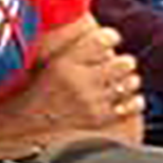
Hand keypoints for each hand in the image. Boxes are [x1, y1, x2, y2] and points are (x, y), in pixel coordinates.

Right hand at [0, 17, 143, 145]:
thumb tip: (95, 35)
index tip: (110, 38)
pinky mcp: (101, 119)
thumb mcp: (48, 66)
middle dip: (125, 62)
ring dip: (129, 81)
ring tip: (120, 82)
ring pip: (130, 82)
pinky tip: (126, 99)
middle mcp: (80, 81)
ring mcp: (92, 102)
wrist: (28, 127)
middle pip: (124, 62)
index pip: (102, 40)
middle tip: (119, 64)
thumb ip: (72, 50)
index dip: (111, 36)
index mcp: (64, 64)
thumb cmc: (38, 94)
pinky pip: (132, 105)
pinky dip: (134, 101)